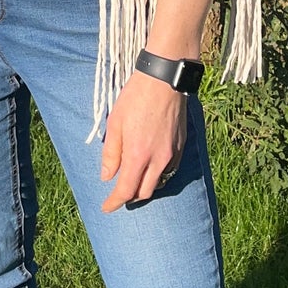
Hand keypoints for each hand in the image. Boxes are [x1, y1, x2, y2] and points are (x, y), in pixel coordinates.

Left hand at [99, 71, 187, 212]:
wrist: (164, 79)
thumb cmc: (136, 98)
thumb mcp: (115, 124)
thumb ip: (111, 154)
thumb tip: (107, 177)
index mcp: (138, 155)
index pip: (126, 191)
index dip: (114, 203)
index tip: (106, 208)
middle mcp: (158, 159)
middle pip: (144, 192)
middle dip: (130, 197)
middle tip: (119, 194)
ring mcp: (172, 153)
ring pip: (159, 182)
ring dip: (145, 186)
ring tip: (134, 180)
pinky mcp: (181, 145)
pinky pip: (170, 169)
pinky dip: (159, 174)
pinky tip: (151, 166)